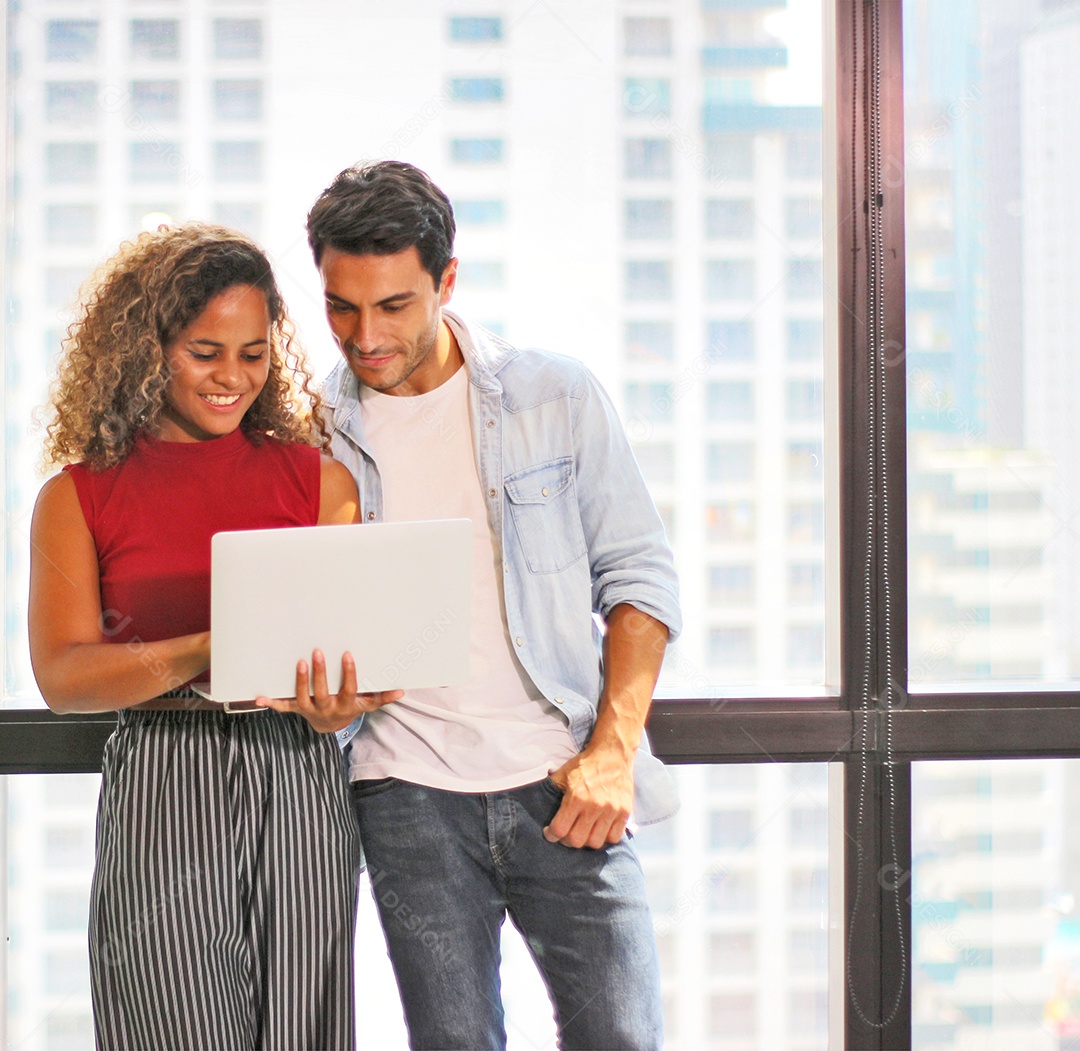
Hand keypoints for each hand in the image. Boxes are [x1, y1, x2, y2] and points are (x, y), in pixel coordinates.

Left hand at [255, 649, 402, 732]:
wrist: (331, 726)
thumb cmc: (351, 707)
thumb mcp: (368, 704)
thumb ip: (382, 696)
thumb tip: (402, 691)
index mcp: (346, 705)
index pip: (348, 689)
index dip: (348, 674)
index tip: (347, 655)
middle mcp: (326, 709)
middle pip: (322, 692)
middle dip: (320, 674)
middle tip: (317, 651)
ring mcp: (310, 709)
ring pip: (302, 698)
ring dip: (300, 681)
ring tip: (300, 662)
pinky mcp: (296, 709)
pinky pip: (283, 707)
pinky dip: (271, 703)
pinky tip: (259, 697)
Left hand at [542, 747, 634, 848]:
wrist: (612, 753)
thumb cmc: (586, 765)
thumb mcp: (563, 773)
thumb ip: (551, 789)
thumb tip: (537, 802)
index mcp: (576, 797)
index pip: (560, 829)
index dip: (551, 835)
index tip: (550, 833)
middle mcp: (594, 806)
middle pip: (577, 841)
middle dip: (568, 840)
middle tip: (567, 833)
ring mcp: (611, 810)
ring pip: (596, 842)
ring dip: (587, 840)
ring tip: (584, 832)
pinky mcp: (625, 812)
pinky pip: (614, 837)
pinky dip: (605, 837)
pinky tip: (599, 829)